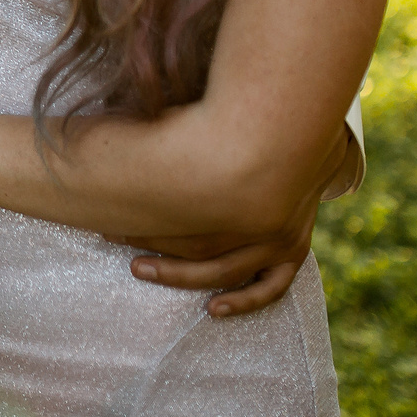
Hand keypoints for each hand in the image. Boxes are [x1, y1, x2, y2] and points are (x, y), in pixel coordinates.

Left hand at [113, 131, 352, 318]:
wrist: (308, 124)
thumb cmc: (247, 118)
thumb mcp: (205, 112)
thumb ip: (174, 119)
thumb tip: (130, 107)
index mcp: (240, 183)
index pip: (180, 212)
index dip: (141, 216)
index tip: (108, 212)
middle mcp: (261, 215)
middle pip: (197, 243)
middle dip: (150, 240)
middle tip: (112, 235)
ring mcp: (280, 237)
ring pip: (224, 270)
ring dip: (180, 274)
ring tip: (141, 269)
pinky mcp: (295, 249)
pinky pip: (271, 287)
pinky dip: (244, 301)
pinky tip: (214, 309)